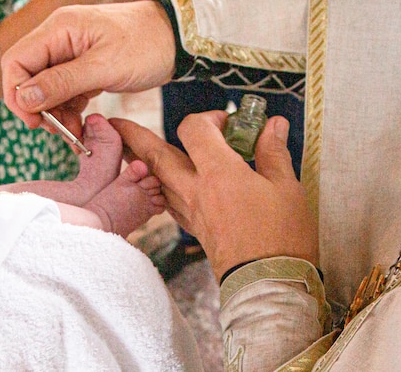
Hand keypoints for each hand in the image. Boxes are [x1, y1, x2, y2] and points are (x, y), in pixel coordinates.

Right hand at [0, 0, 175, 138]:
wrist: (178, 41)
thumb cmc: (146, 45)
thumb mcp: (104, 67)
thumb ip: (62, 82)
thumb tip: (24, 99)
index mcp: (59, 29)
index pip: (16, 61)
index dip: (17, 94)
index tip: (34, 122)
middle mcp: (59, 39)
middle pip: (28, 78)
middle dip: (38, 108)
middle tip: (59, 132)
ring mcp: (71, 54)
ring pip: (46, 89)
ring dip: (55, 114)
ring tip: (75, 132)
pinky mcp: (84, 68)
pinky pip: (65, 92)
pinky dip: (69, 111)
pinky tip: (82, 125)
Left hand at [110, 112, 317, 279]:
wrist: (267, 283)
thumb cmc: (282, 236)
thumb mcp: (286, 187)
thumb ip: (273, 151)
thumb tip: (273, 124)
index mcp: (220, 173)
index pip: (194, 130)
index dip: (207, 117)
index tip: (225, 120)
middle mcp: (196, 189)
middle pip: (155, 155)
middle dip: (133, 136)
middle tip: (114, 123)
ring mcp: (189, 210)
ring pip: (155, 178)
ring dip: (139, 160)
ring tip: (128, 147)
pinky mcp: (191, 226)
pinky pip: (166, 199)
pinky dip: (158, 184)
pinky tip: (158, 181)